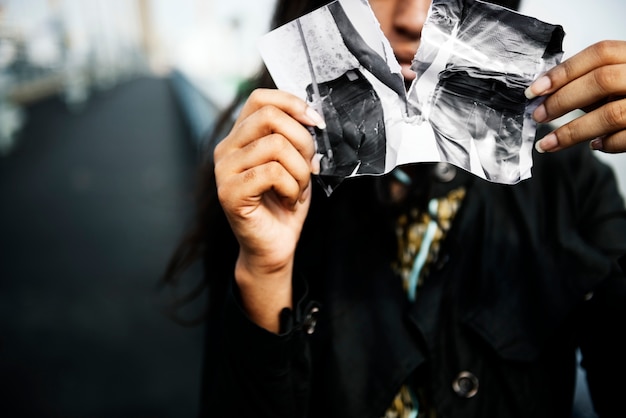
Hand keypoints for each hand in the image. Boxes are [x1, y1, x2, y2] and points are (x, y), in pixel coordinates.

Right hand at [213, 89, 323, 330]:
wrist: (274, 246)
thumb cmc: (284, 204)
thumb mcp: (294, 162)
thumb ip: (295, 137)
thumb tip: (310, 115)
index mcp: (240, 137)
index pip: (260, 98)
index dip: (292, 103)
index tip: (315, 123)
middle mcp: (226, 149)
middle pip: (270, 117)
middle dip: (303, 141)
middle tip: (309, 167)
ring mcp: (224, 171)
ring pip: (276, 146)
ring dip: (300, 171)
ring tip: (297, 189)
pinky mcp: (230, 193)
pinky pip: (272, 173)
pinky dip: (292, 188)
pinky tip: (288, 200)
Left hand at [526, 40, 625, 153]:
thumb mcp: (618, 79)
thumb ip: (592, 82)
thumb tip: (548, 95)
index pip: (600, 54)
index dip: (564, 71)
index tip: (535, 90)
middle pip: (602, 81)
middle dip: (562, 100)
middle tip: (538, 116)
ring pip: (611, 114)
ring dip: (572, 132)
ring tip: (548, 143)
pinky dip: (606, 144)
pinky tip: (594, 145)